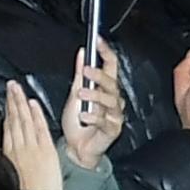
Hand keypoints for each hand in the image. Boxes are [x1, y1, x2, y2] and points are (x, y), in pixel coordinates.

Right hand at [1, 82, 63, 189]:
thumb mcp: (15, 171)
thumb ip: (14, 156)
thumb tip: (11, 147)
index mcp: (11, 153)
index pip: (8, 127)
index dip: (8, 110)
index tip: (7, 98)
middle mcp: (19, 148)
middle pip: (14, 120)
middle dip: (12, 101)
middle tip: (11, 85)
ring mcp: (31, 147)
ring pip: (24, 120)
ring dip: (20, 103)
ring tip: (17, 88)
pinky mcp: (44, 149)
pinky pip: (39, 128)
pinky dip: (35, 115)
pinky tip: (32, 103)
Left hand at [61, 45, 123, 168]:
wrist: (75, 148)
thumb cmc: (76, 122)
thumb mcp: (74, 95)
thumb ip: (80, 75)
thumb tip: (82, 53)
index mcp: (104, 88)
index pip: (110, 65)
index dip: (105, 53)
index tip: (98, 41)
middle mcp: (113, 99)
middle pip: (112, 81)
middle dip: (100, 75)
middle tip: (87, 71)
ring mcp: (115, 113)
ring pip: (110, 99)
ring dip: (95, 95)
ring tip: (81, 95)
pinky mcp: (114, 128)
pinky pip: (106, 119)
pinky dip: (94, 117)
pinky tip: (84, 116)